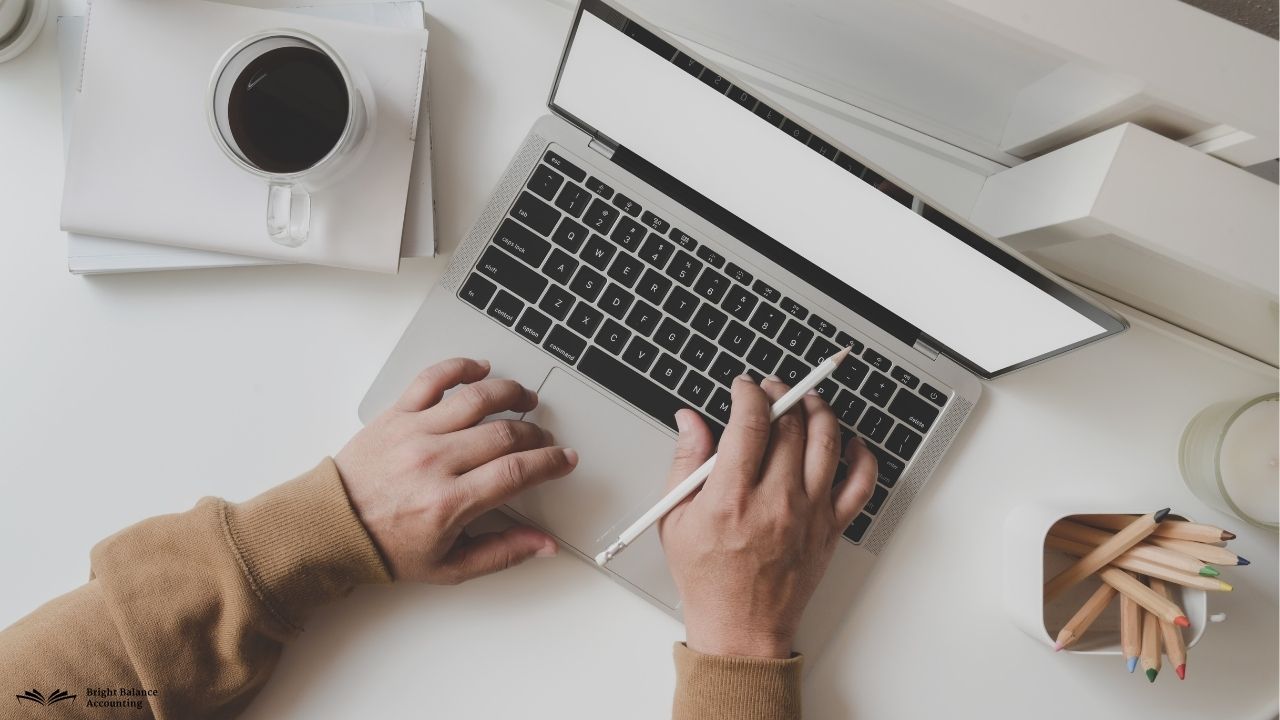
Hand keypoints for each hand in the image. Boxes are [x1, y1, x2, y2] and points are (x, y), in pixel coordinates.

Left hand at [335, 358, 576, 583]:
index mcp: (448, 503)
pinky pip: (433, 378)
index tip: (564, 459)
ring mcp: (414, 432)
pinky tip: (481, 370)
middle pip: (504, 433)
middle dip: (535, 434)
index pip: (515, 472)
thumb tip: (544, 545)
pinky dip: (461, 367)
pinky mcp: (396, 413)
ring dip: (510, 393)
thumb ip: (502, 553)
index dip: (550, 463)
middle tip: (543, 440)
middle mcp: (433, 462)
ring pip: (476, 398)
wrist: (331, 527)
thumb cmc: (386, 547)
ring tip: (525, 399)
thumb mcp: (449, 566)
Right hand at [659, 375, 876, 658]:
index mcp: (732, 498)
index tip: (744, 387)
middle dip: (781, 394)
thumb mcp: (676, 520)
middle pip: (791, 425)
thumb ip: (685, 462)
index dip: (749, 393)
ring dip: (818, 410)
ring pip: (827, 442)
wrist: (741, 629)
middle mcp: (776, 501)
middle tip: (772, 389)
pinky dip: (860, 455)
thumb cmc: (708, 579)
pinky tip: (847, 442)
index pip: (751, 422)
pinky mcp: (831, 528)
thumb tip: (690, 420)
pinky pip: (860, 483)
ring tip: (807, 400)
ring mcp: (809, 513)